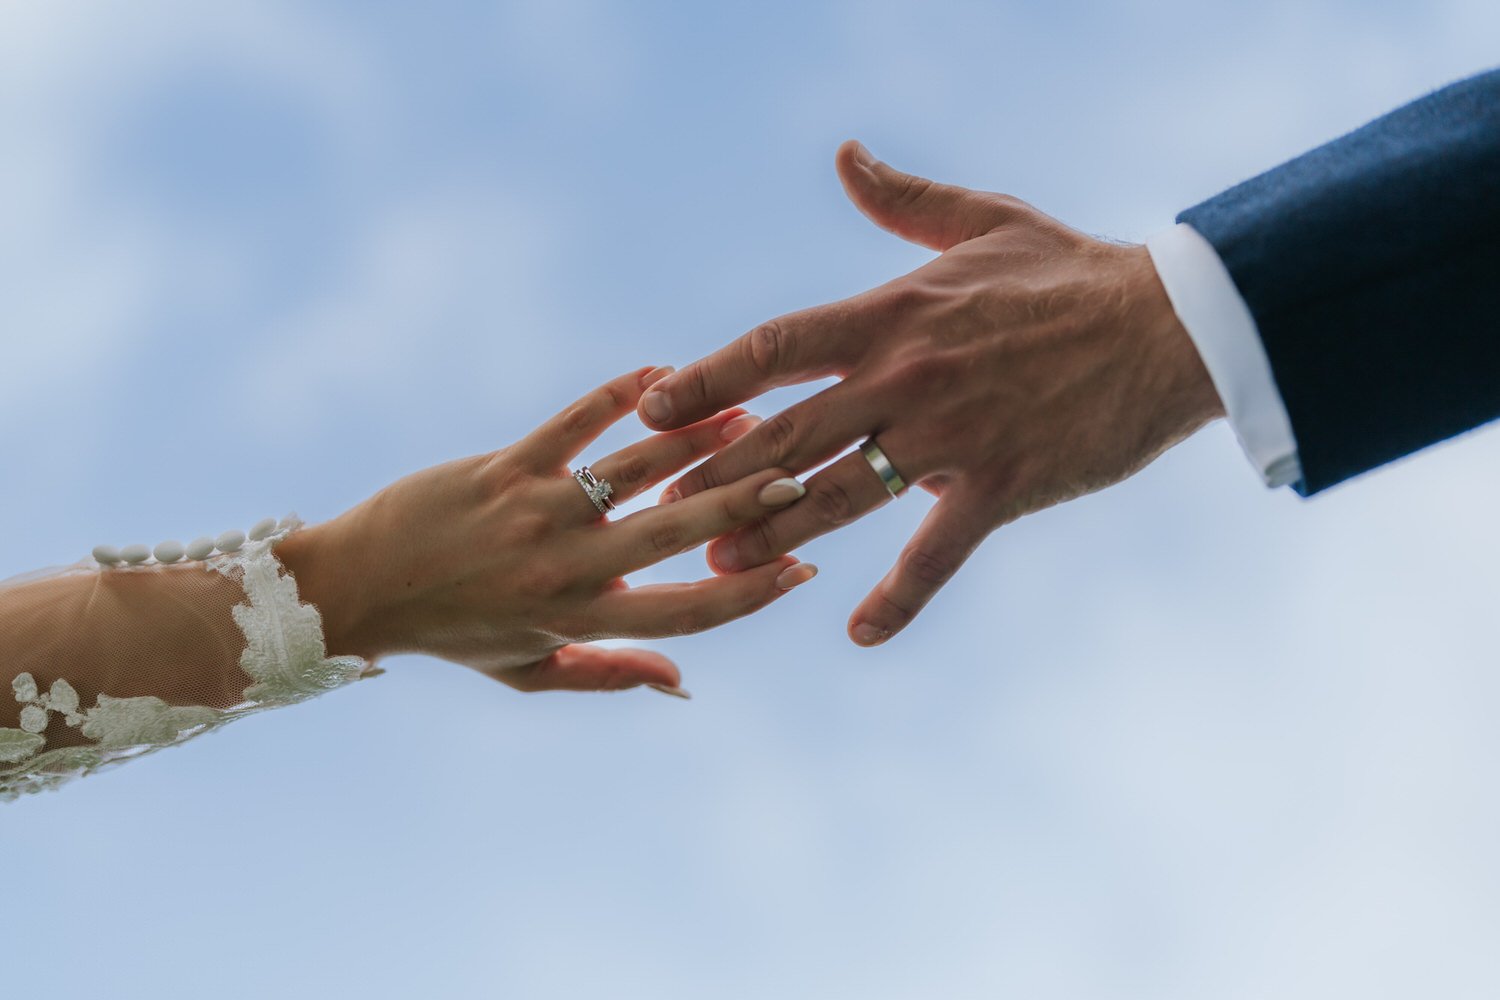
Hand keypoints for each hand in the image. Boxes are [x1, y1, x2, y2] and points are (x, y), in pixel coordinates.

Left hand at [278, 366, 816, 696]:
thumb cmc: (450, 632)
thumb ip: (608, 674)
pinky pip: (573, 423)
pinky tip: (661, 373)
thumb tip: (685, 685)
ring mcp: (535, 513)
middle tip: (799, 477)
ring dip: (700, 441)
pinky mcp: (502, 467)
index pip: (688, 612)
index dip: (752, 593)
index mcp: (578, 621)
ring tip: (749, 418)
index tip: (802, 568)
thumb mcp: (528, 671)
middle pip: (677, 532)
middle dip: (746, 503)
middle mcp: (566, 569)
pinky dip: (619, 395)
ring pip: (638, 470)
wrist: (355, 589)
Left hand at [638, 142, 1224, 646]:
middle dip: (714, 474)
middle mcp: (907, 376)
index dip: (705, 379)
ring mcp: (952, 436)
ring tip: (718, 566)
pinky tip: (860, 631)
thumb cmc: (1072, 270)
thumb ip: (902, 199)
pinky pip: (937, 553)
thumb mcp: (984, 218)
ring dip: (772, 534)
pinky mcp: (1002, 487)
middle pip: (785, 433)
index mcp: (892, 312)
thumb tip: (844, 156)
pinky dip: (899, 597)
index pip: (774, 347)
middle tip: (658, 509)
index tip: (650, 407)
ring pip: (839, 495)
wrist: (1172, 326)